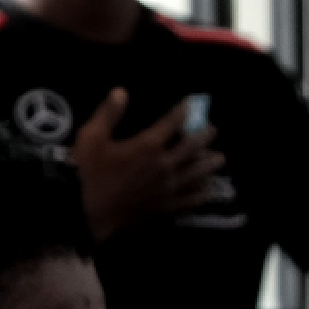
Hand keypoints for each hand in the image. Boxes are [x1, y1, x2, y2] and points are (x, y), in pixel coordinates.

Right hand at [72, 88, 223, 239]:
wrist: (89, 216)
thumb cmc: (89, 175)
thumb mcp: (91, 139)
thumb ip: (108, 114)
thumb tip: (121, 91)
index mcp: (148, 145)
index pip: (172, 122)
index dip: (183, 111)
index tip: (190, 104)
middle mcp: (165, 164)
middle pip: (192, 147)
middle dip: (203, 136)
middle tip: (212, 130)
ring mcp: (168, 188)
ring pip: (196, 173)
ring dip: (209, 164)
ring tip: (219, 159)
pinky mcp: (166, 207)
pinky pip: (189, 200)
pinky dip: (201, 195)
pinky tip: (209, 192)